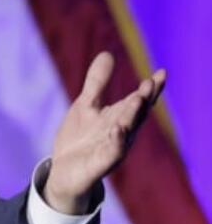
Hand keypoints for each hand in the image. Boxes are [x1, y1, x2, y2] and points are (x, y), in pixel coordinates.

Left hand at [45, 52, 165, 213]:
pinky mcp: (99, 164)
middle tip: (150, 82)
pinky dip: (116, 142)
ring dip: (132, 116)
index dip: (151, 89)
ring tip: (138, 99)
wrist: (62, 170)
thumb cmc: (79, 137)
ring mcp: (112, 149)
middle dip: (144, 99)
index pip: (139, 101)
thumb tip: (107, 53)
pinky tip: (118, 129)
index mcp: (120, 118)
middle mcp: (121, 133)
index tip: (161, 73)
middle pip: (136, 115)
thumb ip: (97, 82)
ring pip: (126, 131)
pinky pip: (111, 153)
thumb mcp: (85, 105)